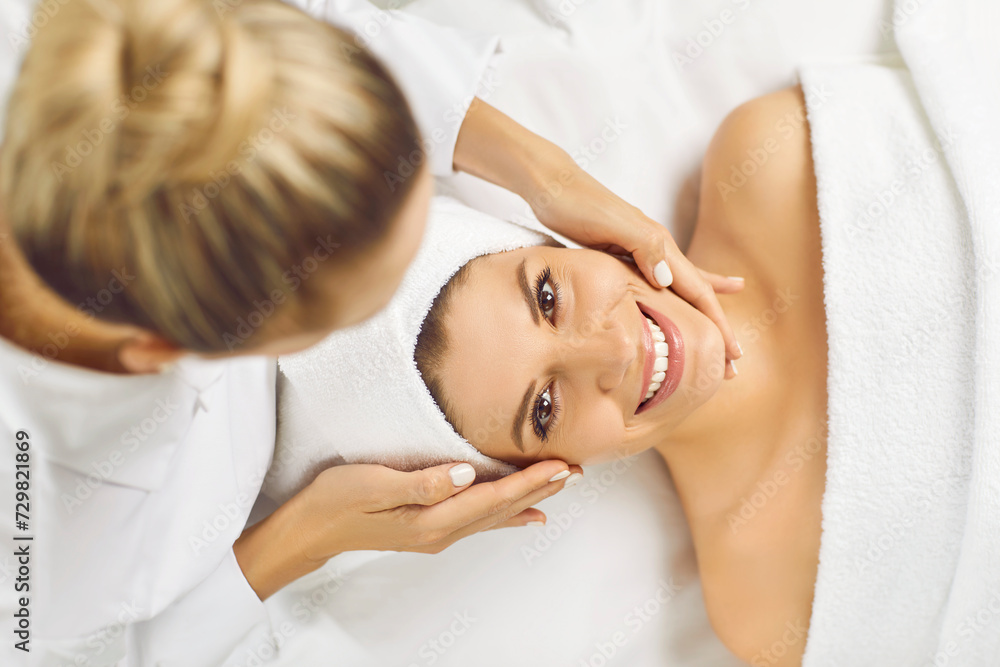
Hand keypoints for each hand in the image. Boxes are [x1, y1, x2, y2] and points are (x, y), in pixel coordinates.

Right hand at [234, 460, 580, 598]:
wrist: (308, 530)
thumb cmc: (335, 501)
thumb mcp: (373, 484)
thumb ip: (421, 481)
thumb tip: (463, 473)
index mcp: (431, 519)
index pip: (492, 497)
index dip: (528, 481)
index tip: (559, 466)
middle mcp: (440, 531)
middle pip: (501, 507)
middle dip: (540, 489)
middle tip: (575, 473)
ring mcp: (435, 532)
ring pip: (494, 514)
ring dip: (528, 499)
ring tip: (558, 488)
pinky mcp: (427, 526)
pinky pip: (479, 520)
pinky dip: (505, 514)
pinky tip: (521, 515)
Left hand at [526, 158, 744, 377]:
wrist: (552, 183)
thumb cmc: (576, 203)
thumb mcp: (609, 223)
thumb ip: (643, 245)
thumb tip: (669, 279)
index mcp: (658, 245)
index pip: (698, 291)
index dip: (717, 324)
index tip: (734, 355)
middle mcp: (657, 247)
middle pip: (697, 292)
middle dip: (717, 326)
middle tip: (735, 359)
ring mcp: (641, 249)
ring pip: (682, 285)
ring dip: (703, 309)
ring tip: (725, 326)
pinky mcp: (623, 251)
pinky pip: (658, 279)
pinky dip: (673, 292)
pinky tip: (671, 291)